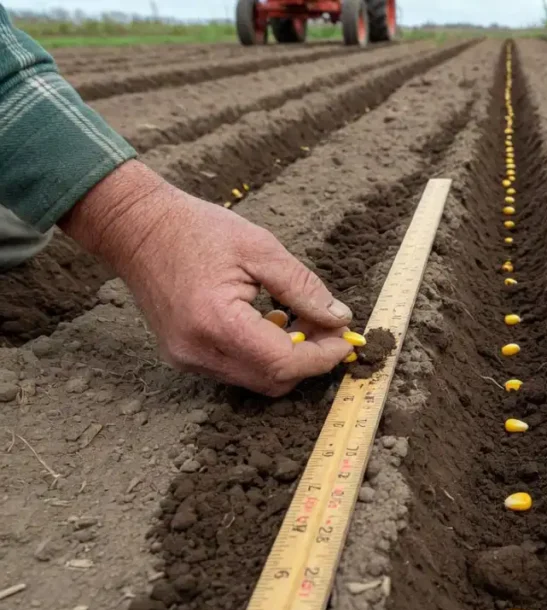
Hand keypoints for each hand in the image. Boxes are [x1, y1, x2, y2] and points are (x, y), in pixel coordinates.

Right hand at [61, 161, 353, 395]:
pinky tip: (270, 322)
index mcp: (217, 322)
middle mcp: (198, 351)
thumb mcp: (261, 249)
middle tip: (329, 328)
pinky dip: (263, 355)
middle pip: (272, 380)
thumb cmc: (196, 229)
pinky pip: (236, 370)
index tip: (346, 340)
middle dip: (309, 361)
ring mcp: (187, 359)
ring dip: (287, 359)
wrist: (135, 227)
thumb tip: (338, 318)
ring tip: (301, 320)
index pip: (283, 363)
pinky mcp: (183, 356)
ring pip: (255, 380)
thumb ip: (303, 287)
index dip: (322, 357)